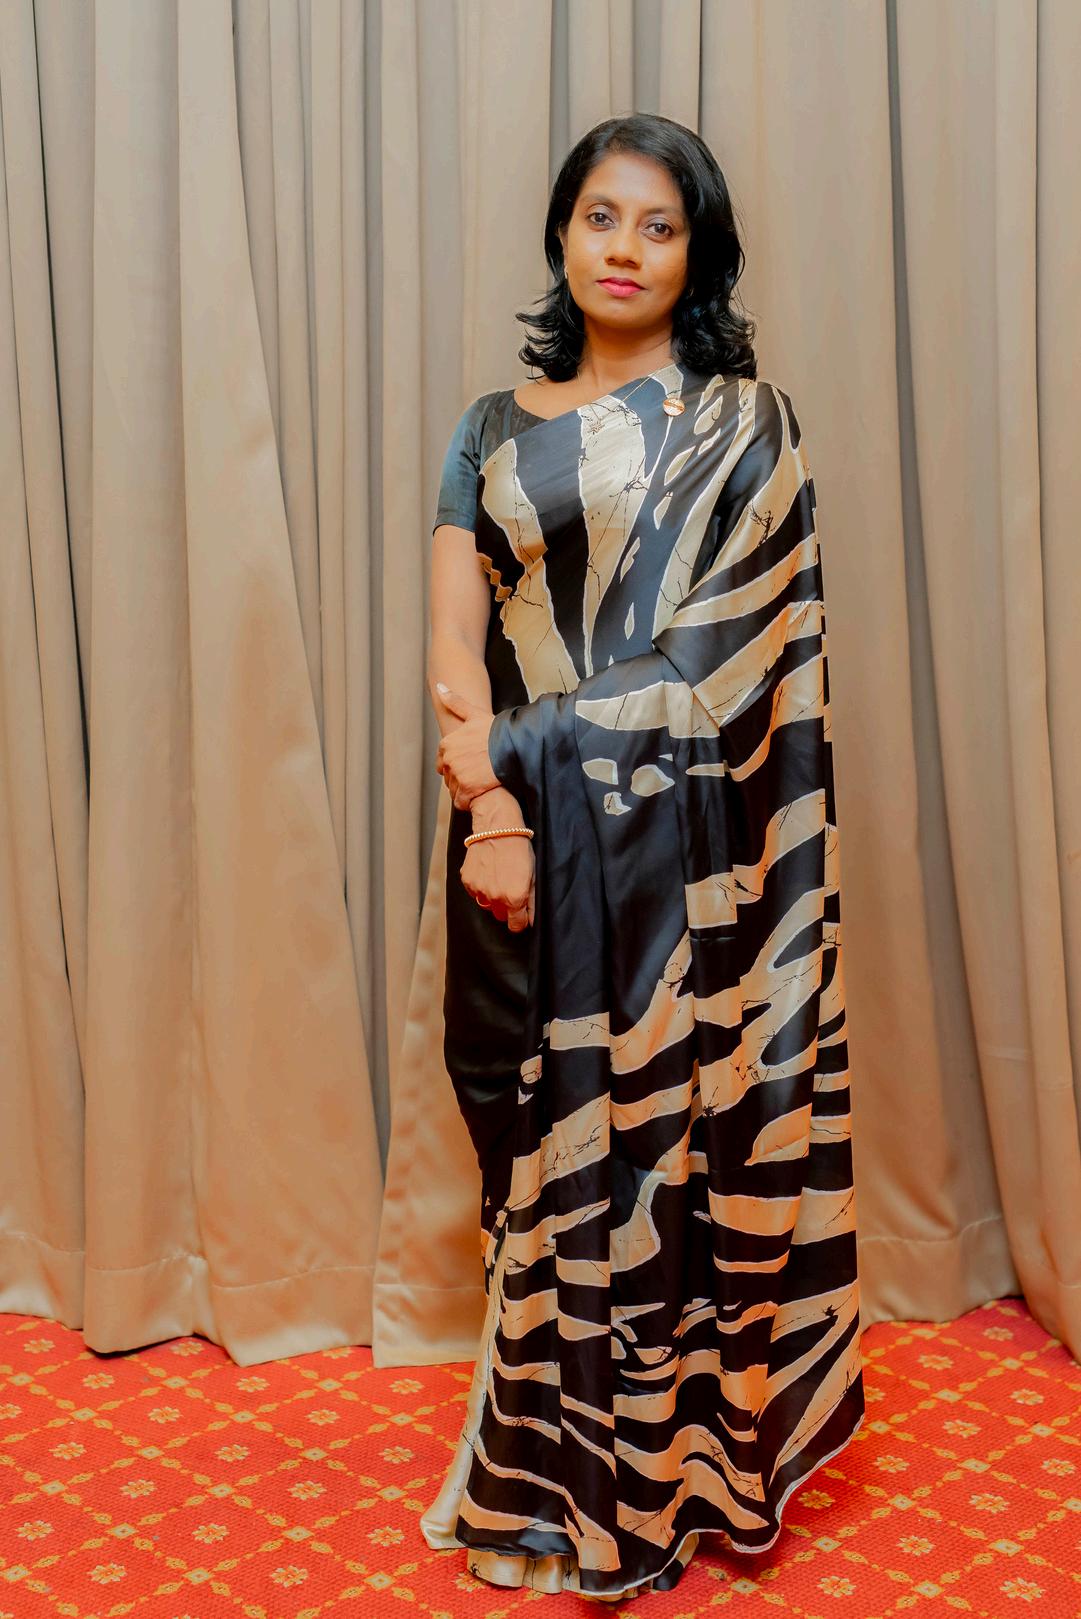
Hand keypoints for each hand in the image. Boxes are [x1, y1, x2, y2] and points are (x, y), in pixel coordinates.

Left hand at [434, 683, 500, 808]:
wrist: (515, 748)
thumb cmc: (497, 732)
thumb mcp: (476, 714)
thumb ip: (455, 702)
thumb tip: (440, 687)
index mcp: (447, 743)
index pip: (443, 761)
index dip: (458, 763)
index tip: (472, 763)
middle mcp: (448, 759)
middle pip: (449, 776)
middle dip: (461, 777)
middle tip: (479, 773)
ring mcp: (457, 775)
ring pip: (455, 790)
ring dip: (466, 790)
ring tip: (483, 782)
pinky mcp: (467, 790)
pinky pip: (461, 801)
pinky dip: (470, 800)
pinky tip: (482, 791)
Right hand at [462, 834, 534, 931]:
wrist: (498, 827)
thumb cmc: (518, 848)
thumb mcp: (533, 874)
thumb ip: (532, 901)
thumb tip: (531, 919)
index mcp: (515, 898)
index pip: (516, 925)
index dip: (521, 919)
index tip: (522, 912)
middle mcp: (496, 897)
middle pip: (501, 916)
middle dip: (507, 908)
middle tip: (511, 888)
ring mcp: (479, 890)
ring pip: (487, 904)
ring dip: (492, 897)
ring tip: (498, 876)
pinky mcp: (468, 881)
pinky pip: (475, 892)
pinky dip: (481, 886)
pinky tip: (487, 871)